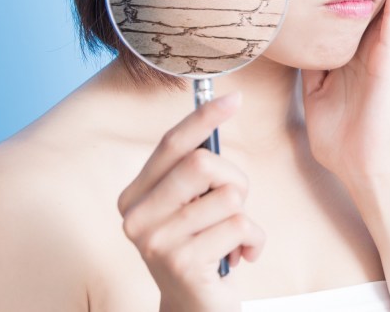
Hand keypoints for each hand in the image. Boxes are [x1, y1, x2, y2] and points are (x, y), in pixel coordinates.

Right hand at [117, 92, 264, 311]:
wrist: (195, 309)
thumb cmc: (201, 246)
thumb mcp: (192, 204)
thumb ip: (196, 168)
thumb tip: (221, 107)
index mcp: (134, 195)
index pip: (171, 144)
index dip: (203, 117)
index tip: (234, 98)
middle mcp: (136, 217)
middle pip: (202, 164)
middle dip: (234, 178)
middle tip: (235, 204)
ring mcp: (156, 241)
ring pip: (228, 196)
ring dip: (244, 216)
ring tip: (231, 238)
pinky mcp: (182, 263)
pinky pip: (241, 226)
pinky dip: (254, 241)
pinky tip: (240, 257)